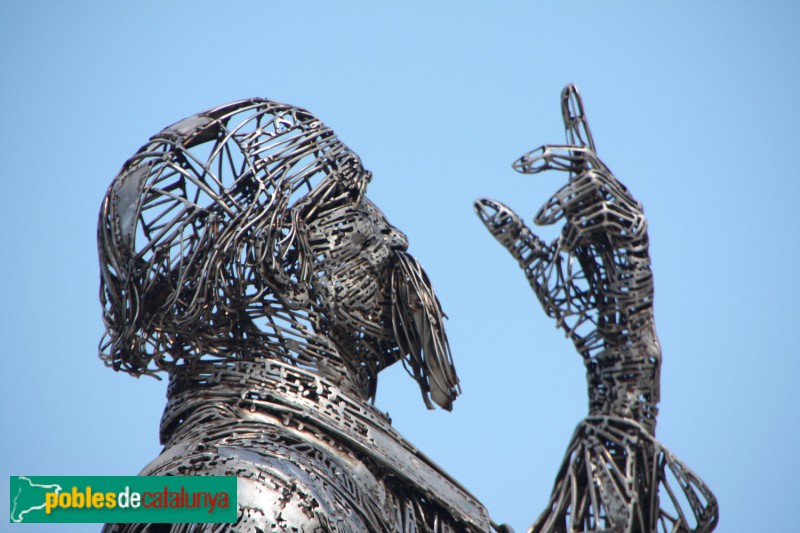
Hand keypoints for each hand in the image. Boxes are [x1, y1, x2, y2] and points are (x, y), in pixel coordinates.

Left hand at [475, 85, 651, 353]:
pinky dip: (578, 227)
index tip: (566, 88)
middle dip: (552, 156)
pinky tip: (568, 250)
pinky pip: (604, 211)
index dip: (576, 118)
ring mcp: (627, 217)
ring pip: (592, 181)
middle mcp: (611, 203)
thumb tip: (479, 201)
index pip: (579, 156)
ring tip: (541, 223)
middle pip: (585, 157)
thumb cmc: (575, 301)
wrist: (604, 337)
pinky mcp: (637, 235)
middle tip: (518, 166)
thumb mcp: (534, 260)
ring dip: (561, 199)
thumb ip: (511, 231)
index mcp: (587, 206)